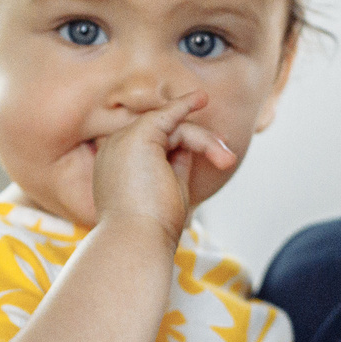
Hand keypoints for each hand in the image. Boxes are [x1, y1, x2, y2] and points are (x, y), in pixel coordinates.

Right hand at [92, 94, 237, 241]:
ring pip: (172, 127)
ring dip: (204, 140)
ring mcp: (122, 141)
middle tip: (226, 159)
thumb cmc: (151, 229)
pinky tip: (202, 99)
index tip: (215, 152)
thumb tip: (193, 147)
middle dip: (200, 142)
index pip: (153, 144)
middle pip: (164, 133)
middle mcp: (114, 151)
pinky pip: (166, 114)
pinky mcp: (137, 137)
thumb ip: (176, 165)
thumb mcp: (168, 191)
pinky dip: (185, 104)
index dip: (184, 145)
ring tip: (225, 159)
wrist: (136, 242)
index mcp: (116, 167)